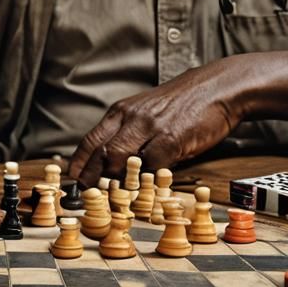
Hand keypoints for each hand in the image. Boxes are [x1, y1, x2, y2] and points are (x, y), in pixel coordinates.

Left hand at [68, 58, 245, 188]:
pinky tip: (144, 190)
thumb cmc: (181, 105)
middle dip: (92, 177)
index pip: (90, 139)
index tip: (73, 180)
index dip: (79, 163)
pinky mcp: (171, 139)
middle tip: (88, 195)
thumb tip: (111, 163)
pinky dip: (146, 181)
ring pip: (120, 158)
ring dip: (114, 181)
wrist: (214, 88)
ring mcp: (150, 128)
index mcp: (121, 111)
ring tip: (111, 198)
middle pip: (101, 152)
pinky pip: (151, 165)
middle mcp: (131, 117)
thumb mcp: (146, 112)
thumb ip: (128, 133)